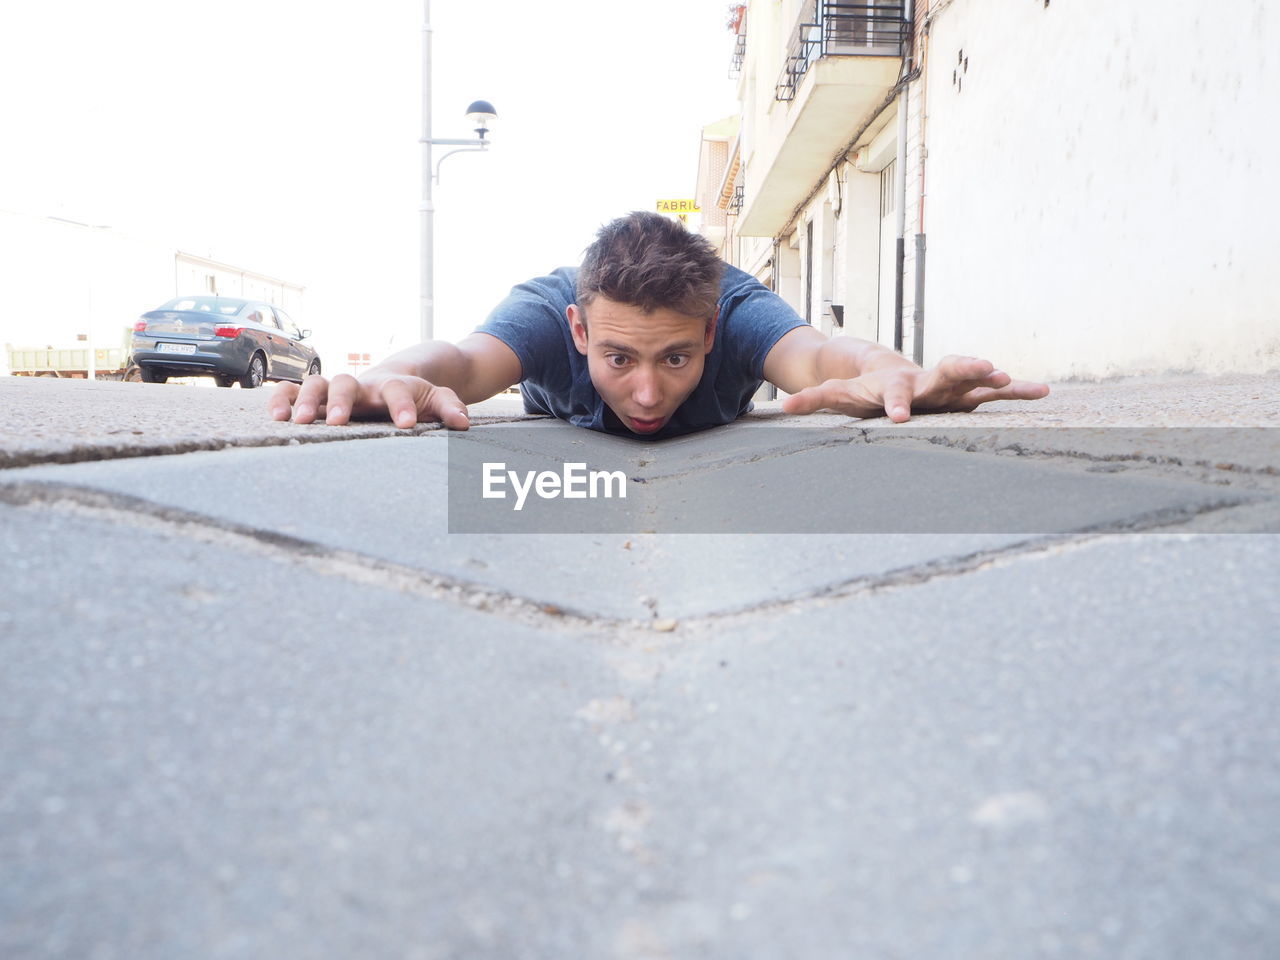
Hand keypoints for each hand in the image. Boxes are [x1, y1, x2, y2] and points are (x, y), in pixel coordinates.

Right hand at [269, 372, 470, 429]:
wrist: (394, 382)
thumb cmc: (414, 398)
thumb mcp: (436, 399)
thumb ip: (449, 407)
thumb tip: (463, 423)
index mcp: (394, 386)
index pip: (398, 390)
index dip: (402, 405)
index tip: (407, 424)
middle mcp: (362, 386)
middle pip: (346, 383)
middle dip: (341, 401)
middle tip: (339, 423)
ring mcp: (337, 391)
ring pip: (315, 384)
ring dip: (306, 401)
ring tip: (300, 422)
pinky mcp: (318, 398)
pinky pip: (293, 392)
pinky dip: (282, 400)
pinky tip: (277, 417)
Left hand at [781, 355, 1049, 422]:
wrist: (886, 371)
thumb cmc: (862, 389)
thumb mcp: (838, 394)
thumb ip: (814, 398)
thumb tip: (782, 406)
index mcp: (895, 387)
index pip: (895, 394)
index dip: (896, 404)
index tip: (899, 418)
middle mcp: (927, 382)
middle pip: (945, 374)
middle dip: (965, 370)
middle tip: (987, 369)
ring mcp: (949, 385)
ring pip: (975, 378)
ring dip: (995, 378)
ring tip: (1017, 379)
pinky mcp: (966, 392)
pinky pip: (994, 394)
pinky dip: (1016, 392)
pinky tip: (1042, 393)